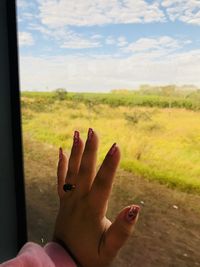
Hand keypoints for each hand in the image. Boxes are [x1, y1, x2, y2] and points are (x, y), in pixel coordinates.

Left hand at [53, 129, 139, 266]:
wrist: (64, 263)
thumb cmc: (90, 257)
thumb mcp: (110, 249)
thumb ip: (123, 230)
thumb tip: (136, 208)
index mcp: (92, 210)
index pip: (103, 183)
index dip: (110, 165)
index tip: (116, 146)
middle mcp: (78, 201)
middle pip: (85, 171)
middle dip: (90, 150)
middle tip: (93, 130)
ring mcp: (68, 200)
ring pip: (71, 172)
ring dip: (75, 152)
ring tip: (77, 134)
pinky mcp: (63, 202)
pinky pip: (60, 181)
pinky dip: (61, 165)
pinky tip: (61, 151)